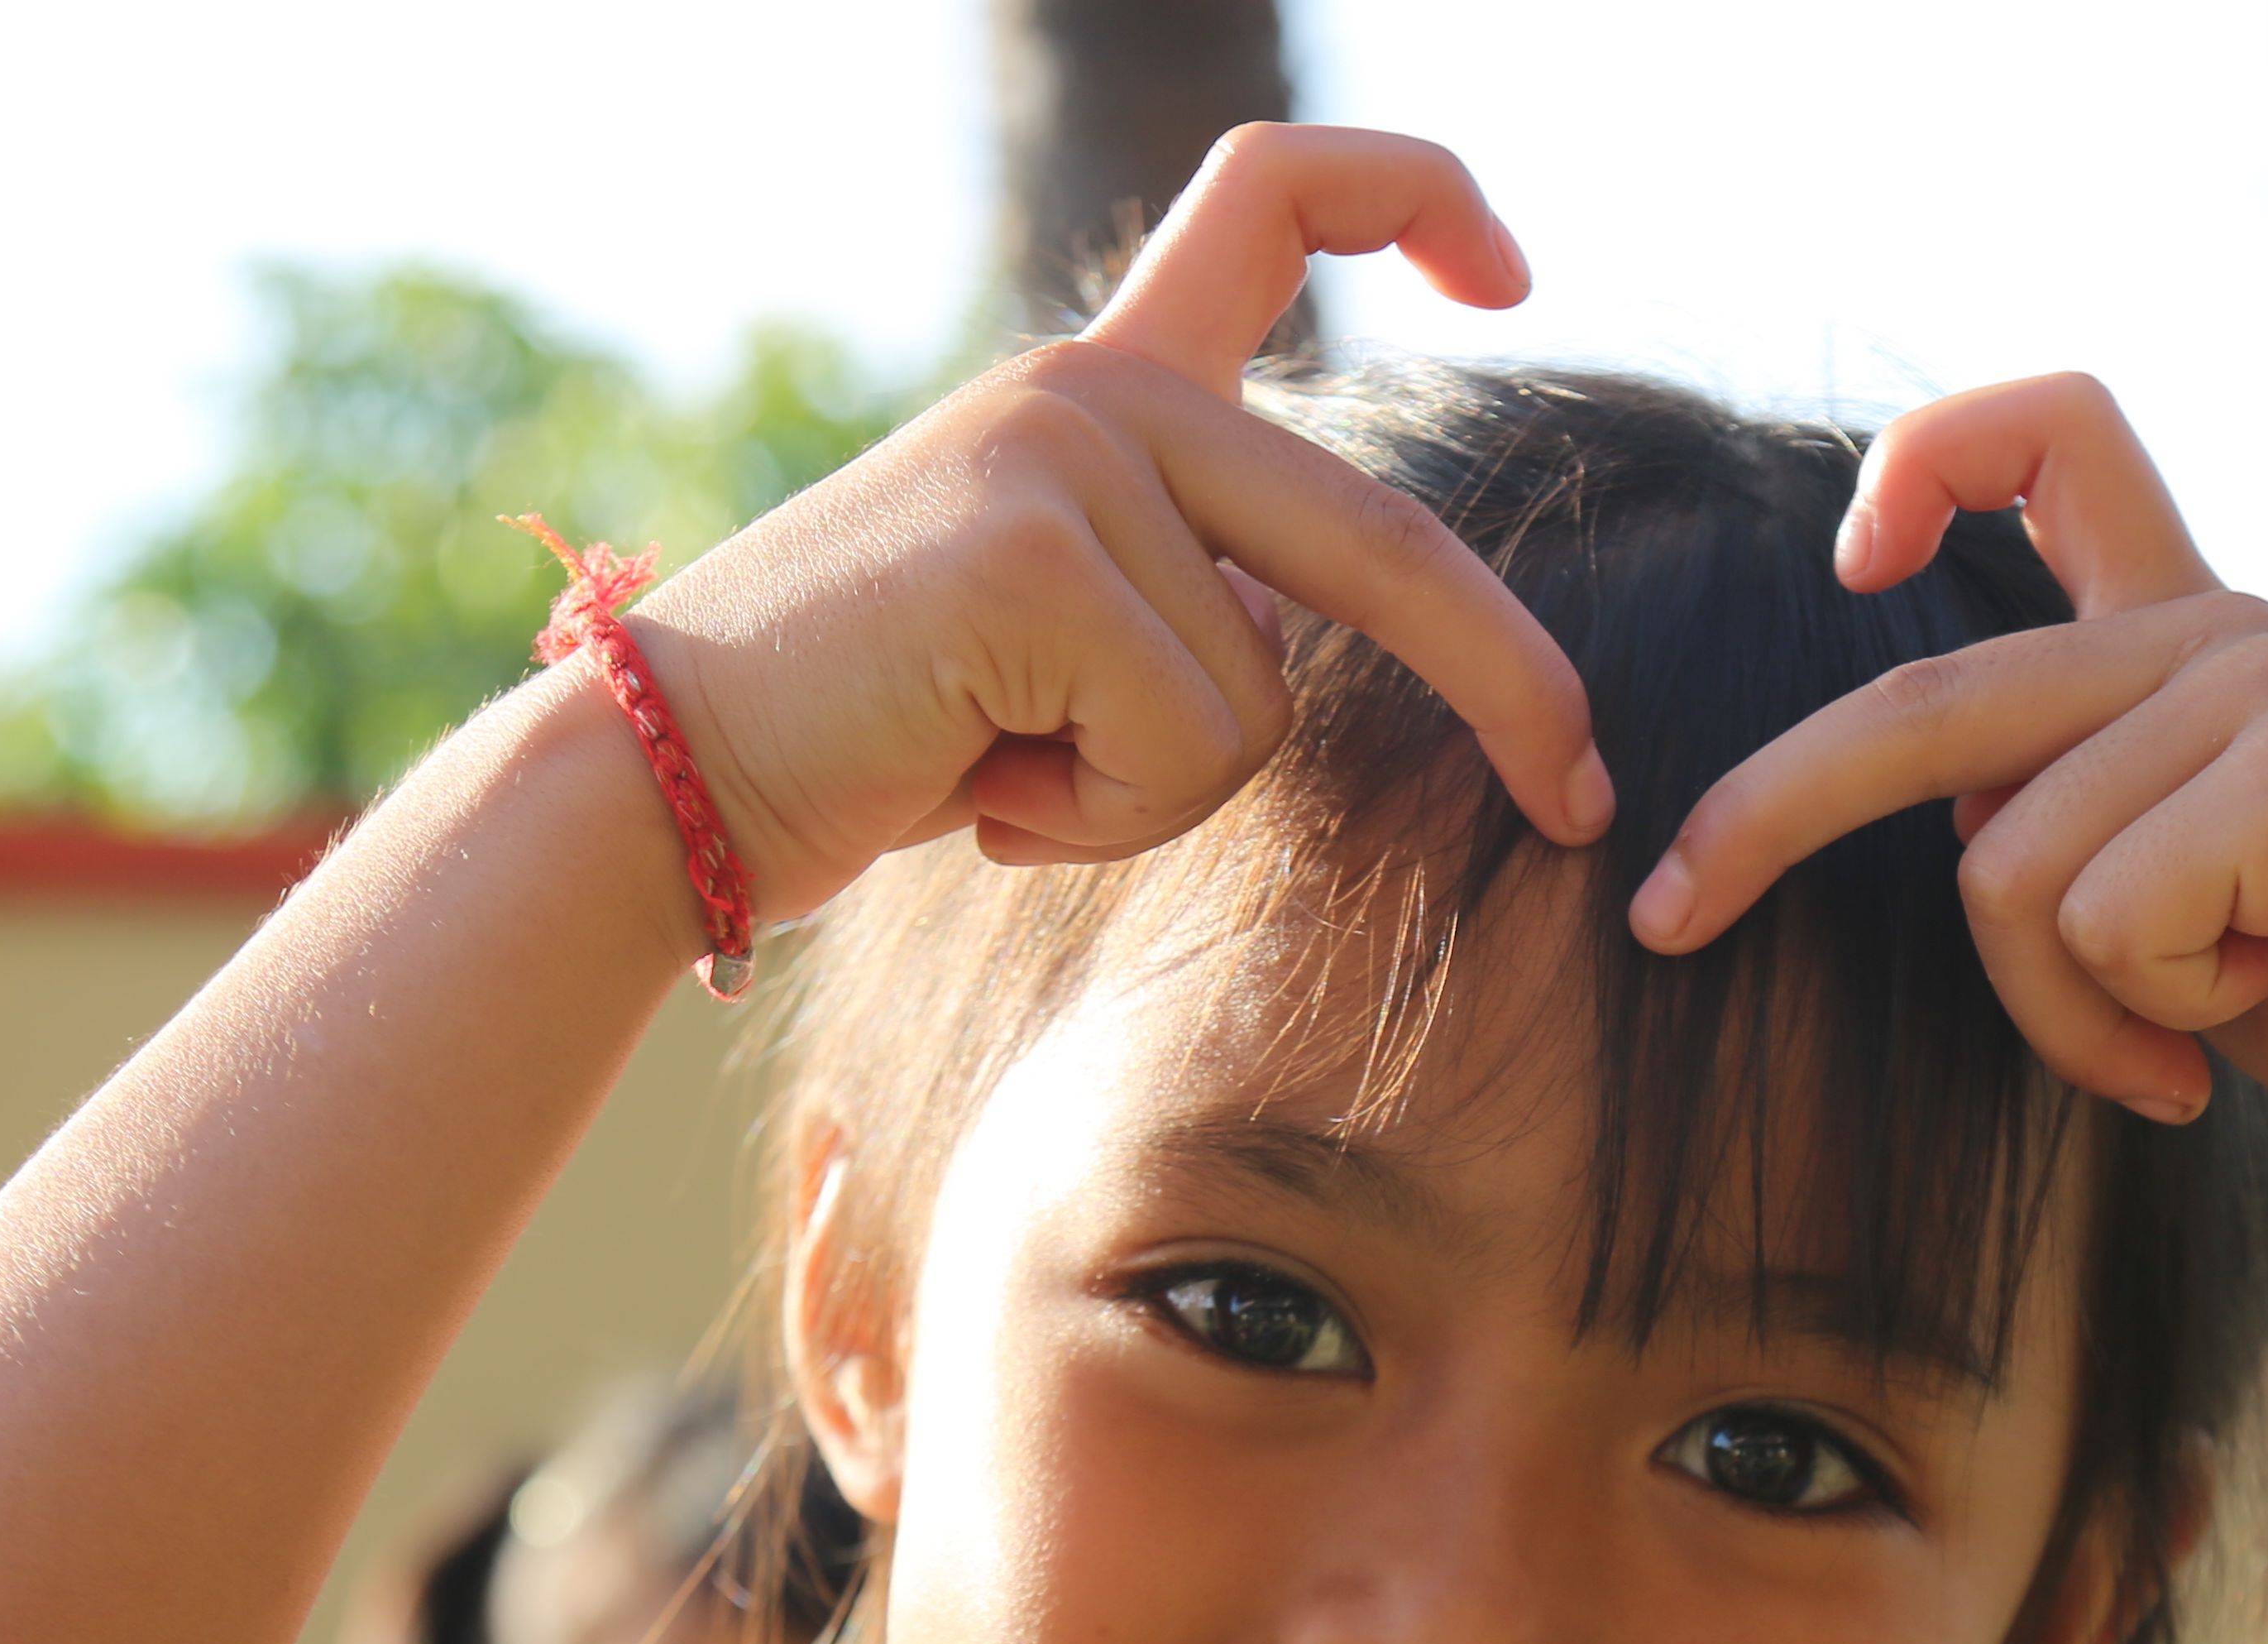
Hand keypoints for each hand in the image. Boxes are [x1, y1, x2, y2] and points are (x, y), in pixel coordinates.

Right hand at [629, 126, 1611, 922]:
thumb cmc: (879, 734)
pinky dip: (1095, 818)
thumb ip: (1182, 595)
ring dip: (1147, 796)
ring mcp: (1066, 455)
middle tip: (1590, 800)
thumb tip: (1297, 649)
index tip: (1512, 273)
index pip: (1273, 200)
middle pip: (1377, 542)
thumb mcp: (1055, 642)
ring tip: (1001, 768)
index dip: (1415, 201)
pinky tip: (974, 784)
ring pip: (1256, 699)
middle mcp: (1098, 392)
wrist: (677, 773)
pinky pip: (1180, 745)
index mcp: (1110, 390)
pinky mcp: (1032, 549)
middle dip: (1511, 684)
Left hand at [1627, 375, 2267, 1221]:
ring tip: (2180, 1038)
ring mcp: (2258, 687)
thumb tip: (1951, 813)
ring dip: (2063, 1010)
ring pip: (2003, 868)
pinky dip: (2138, 1020)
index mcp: (2181, 637)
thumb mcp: (2169, 895)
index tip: (1853, 554)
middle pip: (1923, 706)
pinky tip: (2250, 1017)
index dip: (1930, 454)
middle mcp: (2217, 631)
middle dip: (1760, 819)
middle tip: (1664, 919)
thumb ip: (2061, 817)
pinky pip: (2097, 918)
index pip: (2058, 436)